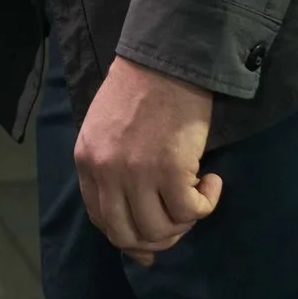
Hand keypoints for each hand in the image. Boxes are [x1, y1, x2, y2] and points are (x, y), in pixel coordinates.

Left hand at [71, 56, 221, 265]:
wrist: (166, 59)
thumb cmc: (140, 90)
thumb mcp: (107, 131)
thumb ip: (113, 173)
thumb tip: (137, 227)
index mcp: (86, 160)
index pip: (101, 220)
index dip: (129, 236)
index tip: (152, 235)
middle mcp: (106, 171)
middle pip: (126, 235)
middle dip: (156, 240)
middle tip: (179, 221)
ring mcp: (136, 173)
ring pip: (159, 230)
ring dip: (184, 222)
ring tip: (195, 196)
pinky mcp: (171, 169)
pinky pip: (191, 212)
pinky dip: (207, 203)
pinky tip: (211, 181)